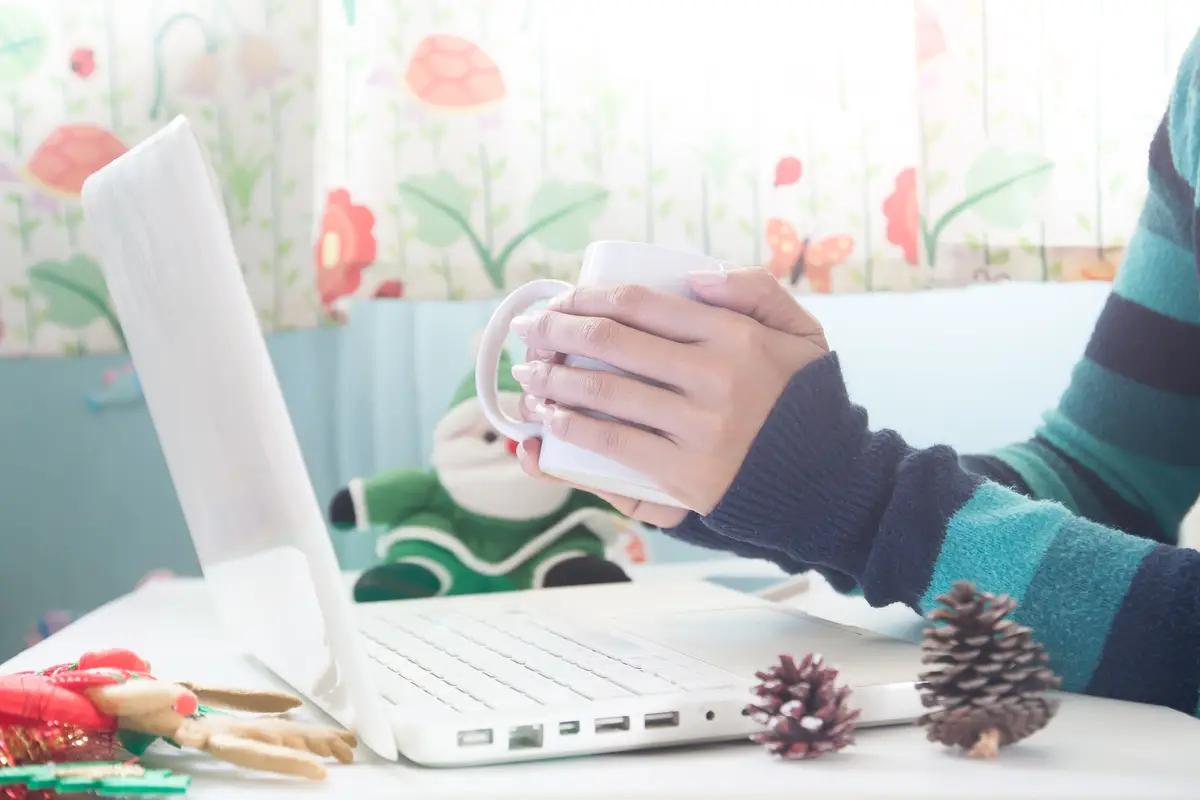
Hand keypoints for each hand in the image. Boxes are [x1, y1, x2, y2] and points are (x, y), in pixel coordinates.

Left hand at [510, 267, 827, 524]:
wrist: (826, 481)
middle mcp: (713, 376)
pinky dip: (570, 428)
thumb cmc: (803, 399)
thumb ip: (756, 289)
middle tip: (529, 329)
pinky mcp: (684, 474)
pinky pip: (612, 444)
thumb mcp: (801, 331)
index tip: (562, 299)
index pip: (641, 302)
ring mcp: (697, 428)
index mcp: (735, 334)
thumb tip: (693, 276)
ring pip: (603, 393)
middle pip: (611, 342)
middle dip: (556, 331)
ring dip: (551, 380)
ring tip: (526, 373)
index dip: (588, 297)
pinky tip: (546, 419)